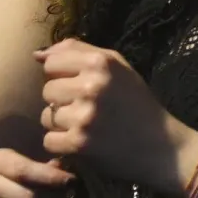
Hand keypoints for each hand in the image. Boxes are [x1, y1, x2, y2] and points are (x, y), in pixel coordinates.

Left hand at [36, 38, 193, 193]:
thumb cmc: (136, 103)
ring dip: (62, 125)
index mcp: (101, 62)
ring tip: (87, 127)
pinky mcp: (79, 143)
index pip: (52, 62)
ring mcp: (85, 115)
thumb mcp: (117, 67)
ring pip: (46, 116)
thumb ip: (78, 52)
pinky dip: (62, 145)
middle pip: (47, 90)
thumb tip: (36, 55)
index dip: (62, 76)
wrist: (161, 145)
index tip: (80, 86)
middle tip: (87, 109)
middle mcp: (92, 85)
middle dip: (61, 101)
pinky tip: (84, 143)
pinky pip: (49, 141)